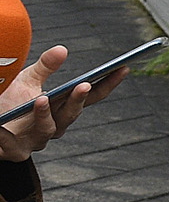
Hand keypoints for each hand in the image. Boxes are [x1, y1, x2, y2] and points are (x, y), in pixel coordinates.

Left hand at [0, 46, 119, 161]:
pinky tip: (2, 125)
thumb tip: (63, 49)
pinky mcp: (15, 152)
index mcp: (62, 107)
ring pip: (48, 129)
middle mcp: (56, 125)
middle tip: (84, 85)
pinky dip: (7, 135)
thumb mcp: (26, 81)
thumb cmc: (8, 104)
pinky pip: (13, 144)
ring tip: (41, 99)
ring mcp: (37, 140)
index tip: (123, 68)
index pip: (91, 96)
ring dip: (45, 114)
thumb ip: (45, 67)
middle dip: (78, 100)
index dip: (108, 83)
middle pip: (72, 114)